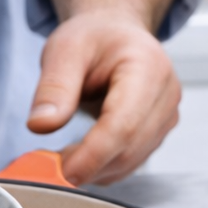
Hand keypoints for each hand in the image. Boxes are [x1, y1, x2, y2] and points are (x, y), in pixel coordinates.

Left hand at [26, 10, 179, 184]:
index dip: (93, 154)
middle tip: (49, 166)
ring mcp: (166, 117)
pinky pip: (130, 163)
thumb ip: (53, 88)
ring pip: (130, 162)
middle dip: (89, 165)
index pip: (123, 124)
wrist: (116, 35)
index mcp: (147, 67)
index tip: (62, 172)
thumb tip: (41, 125)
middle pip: (129, 148)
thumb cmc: (94, 38)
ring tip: (61, 155)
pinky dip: (102, 168)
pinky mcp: (158, 134)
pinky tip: (79, 156)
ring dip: (93, 169)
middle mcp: (166, 94)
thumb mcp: (64, 50)